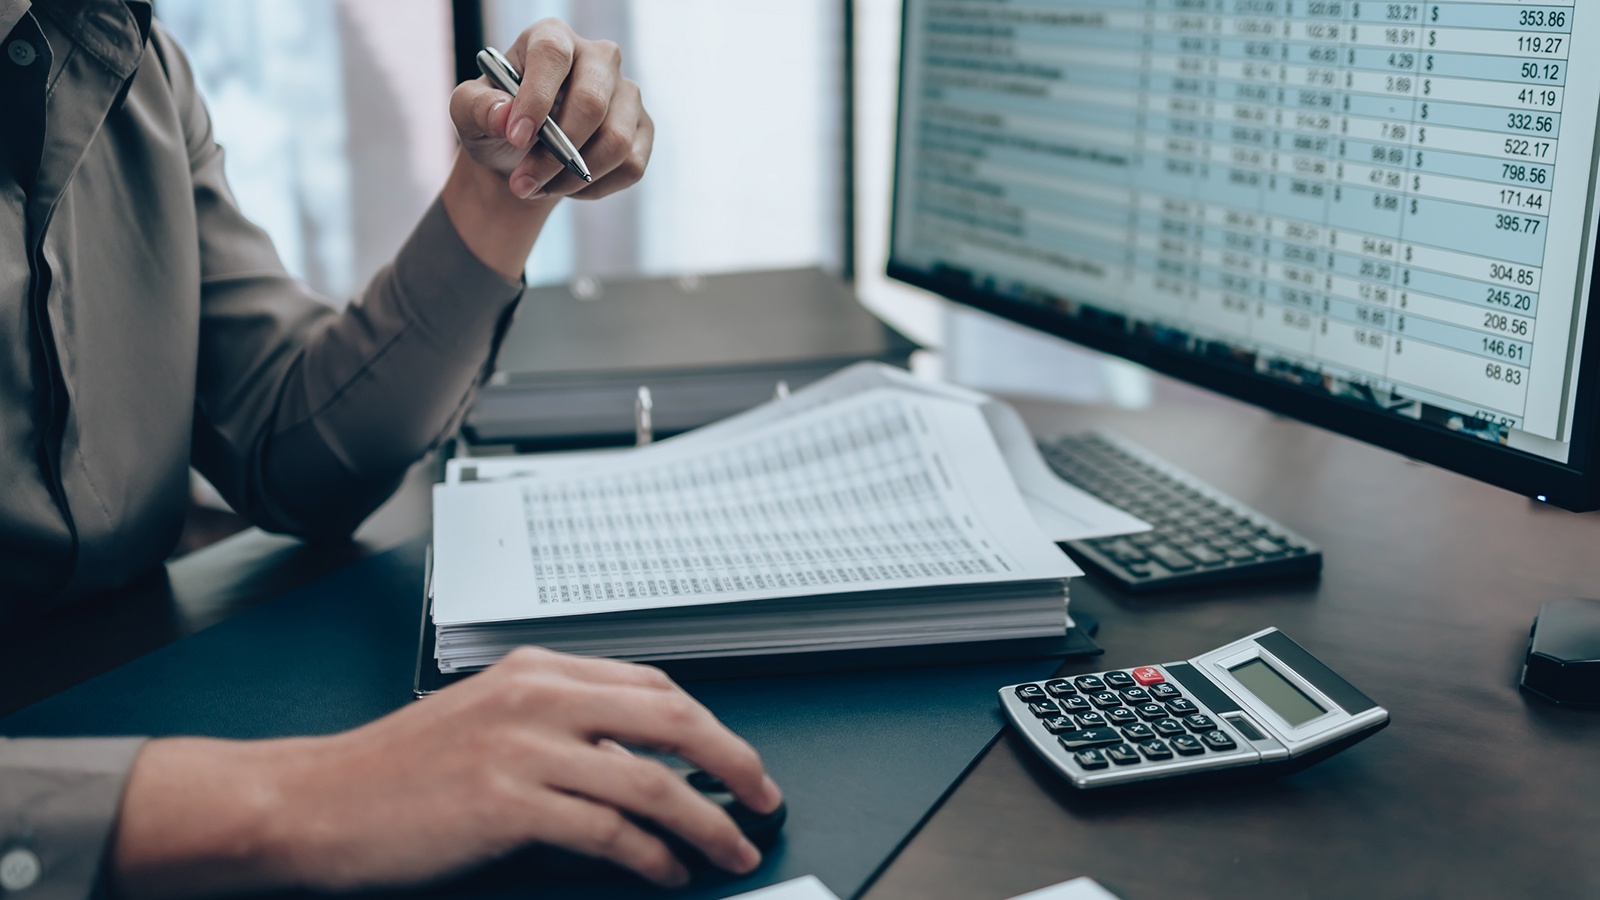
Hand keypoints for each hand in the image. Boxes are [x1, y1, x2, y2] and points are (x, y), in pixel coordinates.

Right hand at [111, 648, 781, 896]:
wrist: (310, 804)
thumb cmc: (393, 773)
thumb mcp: (485, 721)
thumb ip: (560, 727)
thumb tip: (639, 764)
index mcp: (536, 671)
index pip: (654, 686)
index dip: (709, 726)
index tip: (737, 761)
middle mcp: (537, 697)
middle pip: (671, 720)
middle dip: (733, 762)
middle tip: (765, 799)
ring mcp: (522, 748)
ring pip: (651, 781)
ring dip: (708, 821)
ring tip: (734, 849)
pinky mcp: (506, 804)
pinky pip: (609, 831)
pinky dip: (651, 856)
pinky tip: (668, 871)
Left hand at [450, 18, 652, 201]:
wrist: (521, 156)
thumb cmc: (496, 123)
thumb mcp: (468, 113)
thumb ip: (476, 108)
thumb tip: (505, 117)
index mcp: (552, 38)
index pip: (552, 55)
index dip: (536, 98)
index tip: (516, 138)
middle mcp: (598, 57)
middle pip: (592, 102)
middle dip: (556, 153)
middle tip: (522, 183)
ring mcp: (627, 93)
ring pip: (616, 141)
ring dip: (573, 177)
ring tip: (539, 188)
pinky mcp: (642, 129)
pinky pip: (631, 166)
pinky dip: (594, 187)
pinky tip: (568, 184)